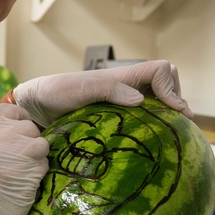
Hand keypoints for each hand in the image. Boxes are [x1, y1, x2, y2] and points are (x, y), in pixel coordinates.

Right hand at [0, 104, 49, 214]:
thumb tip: (19, 127)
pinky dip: (37, 175)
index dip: (19, 121)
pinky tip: (22, 185)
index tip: (17, 135)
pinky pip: (44, 165)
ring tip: (21, 172)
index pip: (11, 110)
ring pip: (41, 145)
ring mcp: (14, 156)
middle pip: (29, 128)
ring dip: (36, 159)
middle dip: (28, 143)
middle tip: (17, 161)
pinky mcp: (28, 175)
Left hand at [11, 60, 191, 126]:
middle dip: (176, 102)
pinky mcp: (116, 117)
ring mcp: (123, 102)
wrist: (36, 106)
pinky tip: (151, 143)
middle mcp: (128, 87)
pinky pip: (143, 118)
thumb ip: (109, 90)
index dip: (172, 88)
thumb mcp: (81, 89)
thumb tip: (141, 100)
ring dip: (167, 115)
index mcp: (123, 77)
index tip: (172, 111)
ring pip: (158, 102)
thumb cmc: (56, 92)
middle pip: (167, 85)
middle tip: (177, 126)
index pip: (162, 70)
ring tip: (170, 137)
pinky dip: (153, 126)